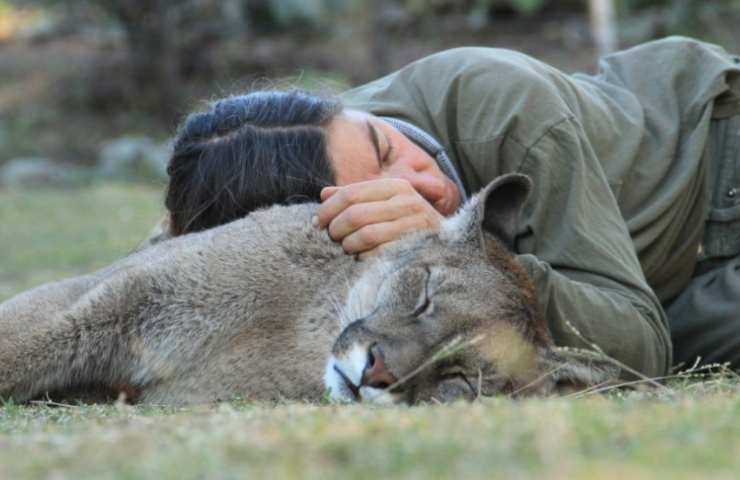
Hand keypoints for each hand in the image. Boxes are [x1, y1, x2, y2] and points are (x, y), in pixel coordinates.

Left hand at [317, 178, 443, 257]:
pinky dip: (364, 258)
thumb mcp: (385, 204)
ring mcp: (414, 225)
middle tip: (332, 238)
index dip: (329, 208)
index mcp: (396, 187)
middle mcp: (407, 202)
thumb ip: (356, 197)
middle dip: (336, 229)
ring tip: (347, 249)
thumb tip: (324, 194)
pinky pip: (378, 254)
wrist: (449, 248)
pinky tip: (363, 259)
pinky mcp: (416, 247)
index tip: (317, 222)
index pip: (351, 193)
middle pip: (355, 214)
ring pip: (365, 234)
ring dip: (348, 245)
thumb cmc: (408, 225)